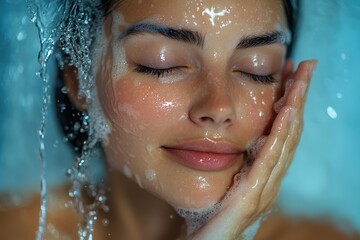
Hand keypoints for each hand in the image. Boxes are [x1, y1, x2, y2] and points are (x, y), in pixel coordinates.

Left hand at [185, 60, 316, 239]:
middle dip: (299, 97)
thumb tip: (240, 139)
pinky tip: (286, 113)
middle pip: (291, 131)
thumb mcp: (228, 181)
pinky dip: (280, 135)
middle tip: (306, 66)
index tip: (291, 73)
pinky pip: (269, 160)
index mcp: (264, 172)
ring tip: (300, 80)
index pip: (282, 131)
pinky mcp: (253, 196)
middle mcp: (271, 178)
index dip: (290, 102)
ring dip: (294, 108)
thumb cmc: (214, 215)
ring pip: (286, 142)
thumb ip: (240, 163)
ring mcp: (265, 188)